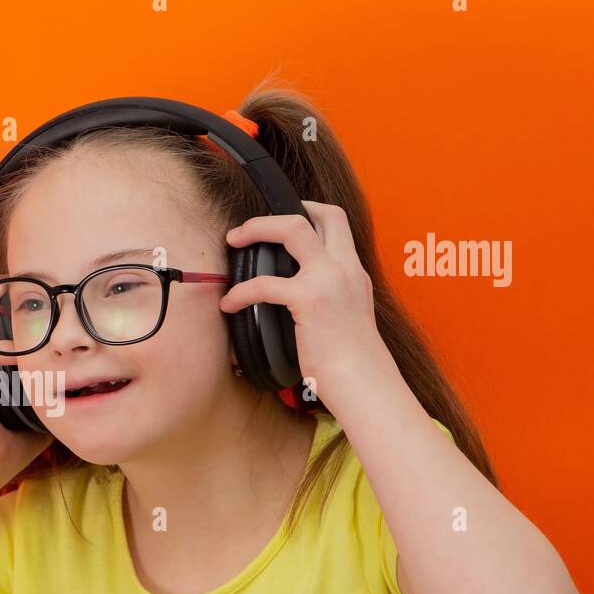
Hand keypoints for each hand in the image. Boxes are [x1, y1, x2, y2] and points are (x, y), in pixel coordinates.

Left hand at [219, 200, 390, 395]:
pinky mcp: (309, 299)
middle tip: (247, 228)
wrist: (363, 383)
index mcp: (353, 271)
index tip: (283, 216)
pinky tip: (230, 304)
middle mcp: (345, 268)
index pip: (336, 221)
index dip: (309, 210)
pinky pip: (264, 283)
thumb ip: (329, 298)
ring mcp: (329, 279)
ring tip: (234, 241)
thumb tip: (297, 300)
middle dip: (277, 213)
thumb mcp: (347, 316)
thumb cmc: (351, 360)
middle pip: (318, 214)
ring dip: (257, 228)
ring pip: (292, 229)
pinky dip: (240, 292)